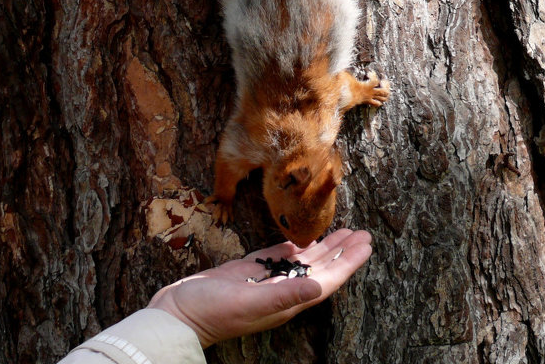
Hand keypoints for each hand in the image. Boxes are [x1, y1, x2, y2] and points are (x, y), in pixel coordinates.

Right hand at [148, 228, 371, 347]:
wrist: (176, 314)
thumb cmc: (210, 312)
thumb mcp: (248, 303)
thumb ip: (284, 294)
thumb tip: (319, 286)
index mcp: (286, 300)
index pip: (327, 280)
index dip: (349, 263)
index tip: (367, 245)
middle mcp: (282, 289)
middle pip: (323, 268)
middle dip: (344, 251)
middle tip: (365, 233)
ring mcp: (267, 280)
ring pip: (305, 260)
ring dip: (327, 246)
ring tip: (346, 231)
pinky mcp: (251, 270)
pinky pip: (282, 255)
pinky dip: (299, 245)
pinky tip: (308, 237)